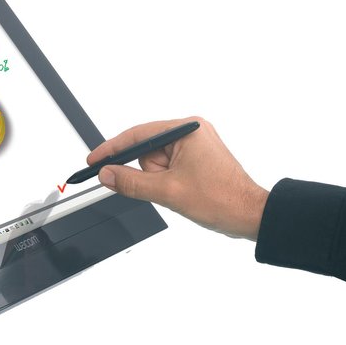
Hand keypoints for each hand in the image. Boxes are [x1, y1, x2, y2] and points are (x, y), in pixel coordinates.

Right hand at [88, 117, 268, 240]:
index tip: (95, 160)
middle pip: (146, 150)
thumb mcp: (168, 191)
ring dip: (160, 181)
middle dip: (149, 173)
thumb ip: (131, 182)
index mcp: (186, 129)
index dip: (113, 149)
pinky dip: (167, 181)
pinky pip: (167, 168)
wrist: (250, 215)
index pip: (138, 135)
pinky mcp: (196, 159)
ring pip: (155, 163)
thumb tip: (107, 175)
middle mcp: (191, 132)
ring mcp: (195, 145)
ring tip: (180, 191)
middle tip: (164, 188)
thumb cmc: (222, 198)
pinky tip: (182, 190)